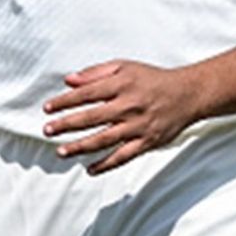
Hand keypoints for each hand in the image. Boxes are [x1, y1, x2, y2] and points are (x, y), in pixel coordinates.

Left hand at [42, 59, 203, 174]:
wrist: (188, 94)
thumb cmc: (151, 79)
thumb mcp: (124, 67)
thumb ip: (95, 73)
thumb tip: (68, 81)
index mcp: (121, 85)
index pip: (86, 93)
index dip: (64, 101)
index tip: (47, 108)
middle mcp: (129, 106)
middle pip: (92, 117)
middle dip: (67, 125)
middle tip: (47, 131)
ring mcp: (138, 126)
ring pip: (105, 139)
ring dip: (81, 147)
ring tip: (61, 152)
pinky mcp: (148, 142)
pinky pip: (124, 156)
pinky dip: (106, 164)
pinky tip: (89, 169)